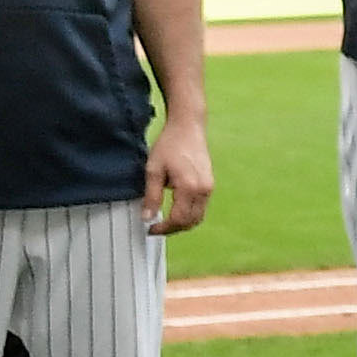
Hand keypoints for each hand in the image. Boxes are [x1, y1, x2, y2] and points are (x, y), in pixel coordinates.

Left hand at [143, 117, 212, 237]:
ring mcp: (209, 187)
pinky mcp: (210, 184)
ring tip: (165, 221)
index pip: (178, 219)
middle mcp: (203, 190)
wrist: (188, 126)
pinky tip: (176, 209)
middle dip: (173, 229)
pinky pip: (201, 207)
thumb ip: (151, 196)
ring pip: (198, 217)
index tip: (150, 229)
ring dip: (182, 223)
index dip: (164, 228)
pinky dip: (189, 214)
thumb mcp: (154, 170)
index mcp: (189, 187)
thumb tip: (147, 218)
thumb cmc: (169, 144)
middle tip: (157, 228)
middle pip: (191, 222)